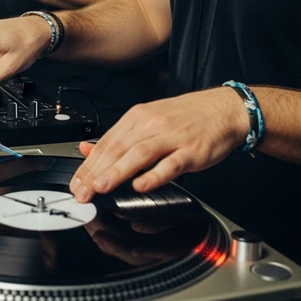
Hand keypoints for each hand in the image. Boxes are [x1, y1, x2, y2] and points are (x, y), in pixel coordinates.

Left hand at [69, 87, 249, 202]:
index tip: (76, 183)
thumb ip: (120, 137)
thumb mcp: (148, 120)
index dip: (88, 164)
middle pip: (118, 148)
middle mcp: (152, 124)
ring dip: (118, 172)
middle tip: (82, 191)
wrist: (223, 109)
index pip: (107, 142)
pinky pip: (170, 164)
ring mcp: (172, 137)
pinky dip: (154, 175)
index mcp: (138, 117)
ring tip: (101, 187)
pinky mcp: (191, 150)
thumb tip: (88, 149)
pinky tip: (140, 185)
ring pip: (140, 154)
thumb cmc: (185, 117)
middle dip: (97, 172)